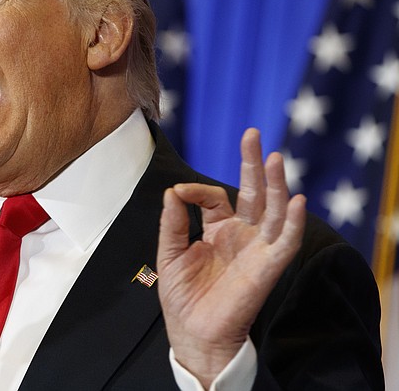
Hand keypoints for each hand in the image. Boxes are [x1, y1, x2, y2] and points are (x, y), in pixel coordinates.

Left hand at [156, 129, 305, 386]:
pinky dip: (294, 222)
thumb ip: (173, 222)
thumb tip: (173, 190)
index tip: (180, 193)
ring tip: (275, 158)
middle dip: (254, 164)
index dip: (198, 190)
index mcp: (218, 230)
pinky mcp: (268, 267)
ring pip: (274, 210)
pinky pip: (286, 242)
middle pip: (254, 193)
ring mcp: (257, 249)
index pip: (216, 197)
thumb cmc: (182, 295)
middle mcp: (242, 235)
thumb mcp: (169, 252)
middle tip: (253, 134)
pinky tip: (296, 200)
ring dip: (277, 185)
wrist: (192, 332)